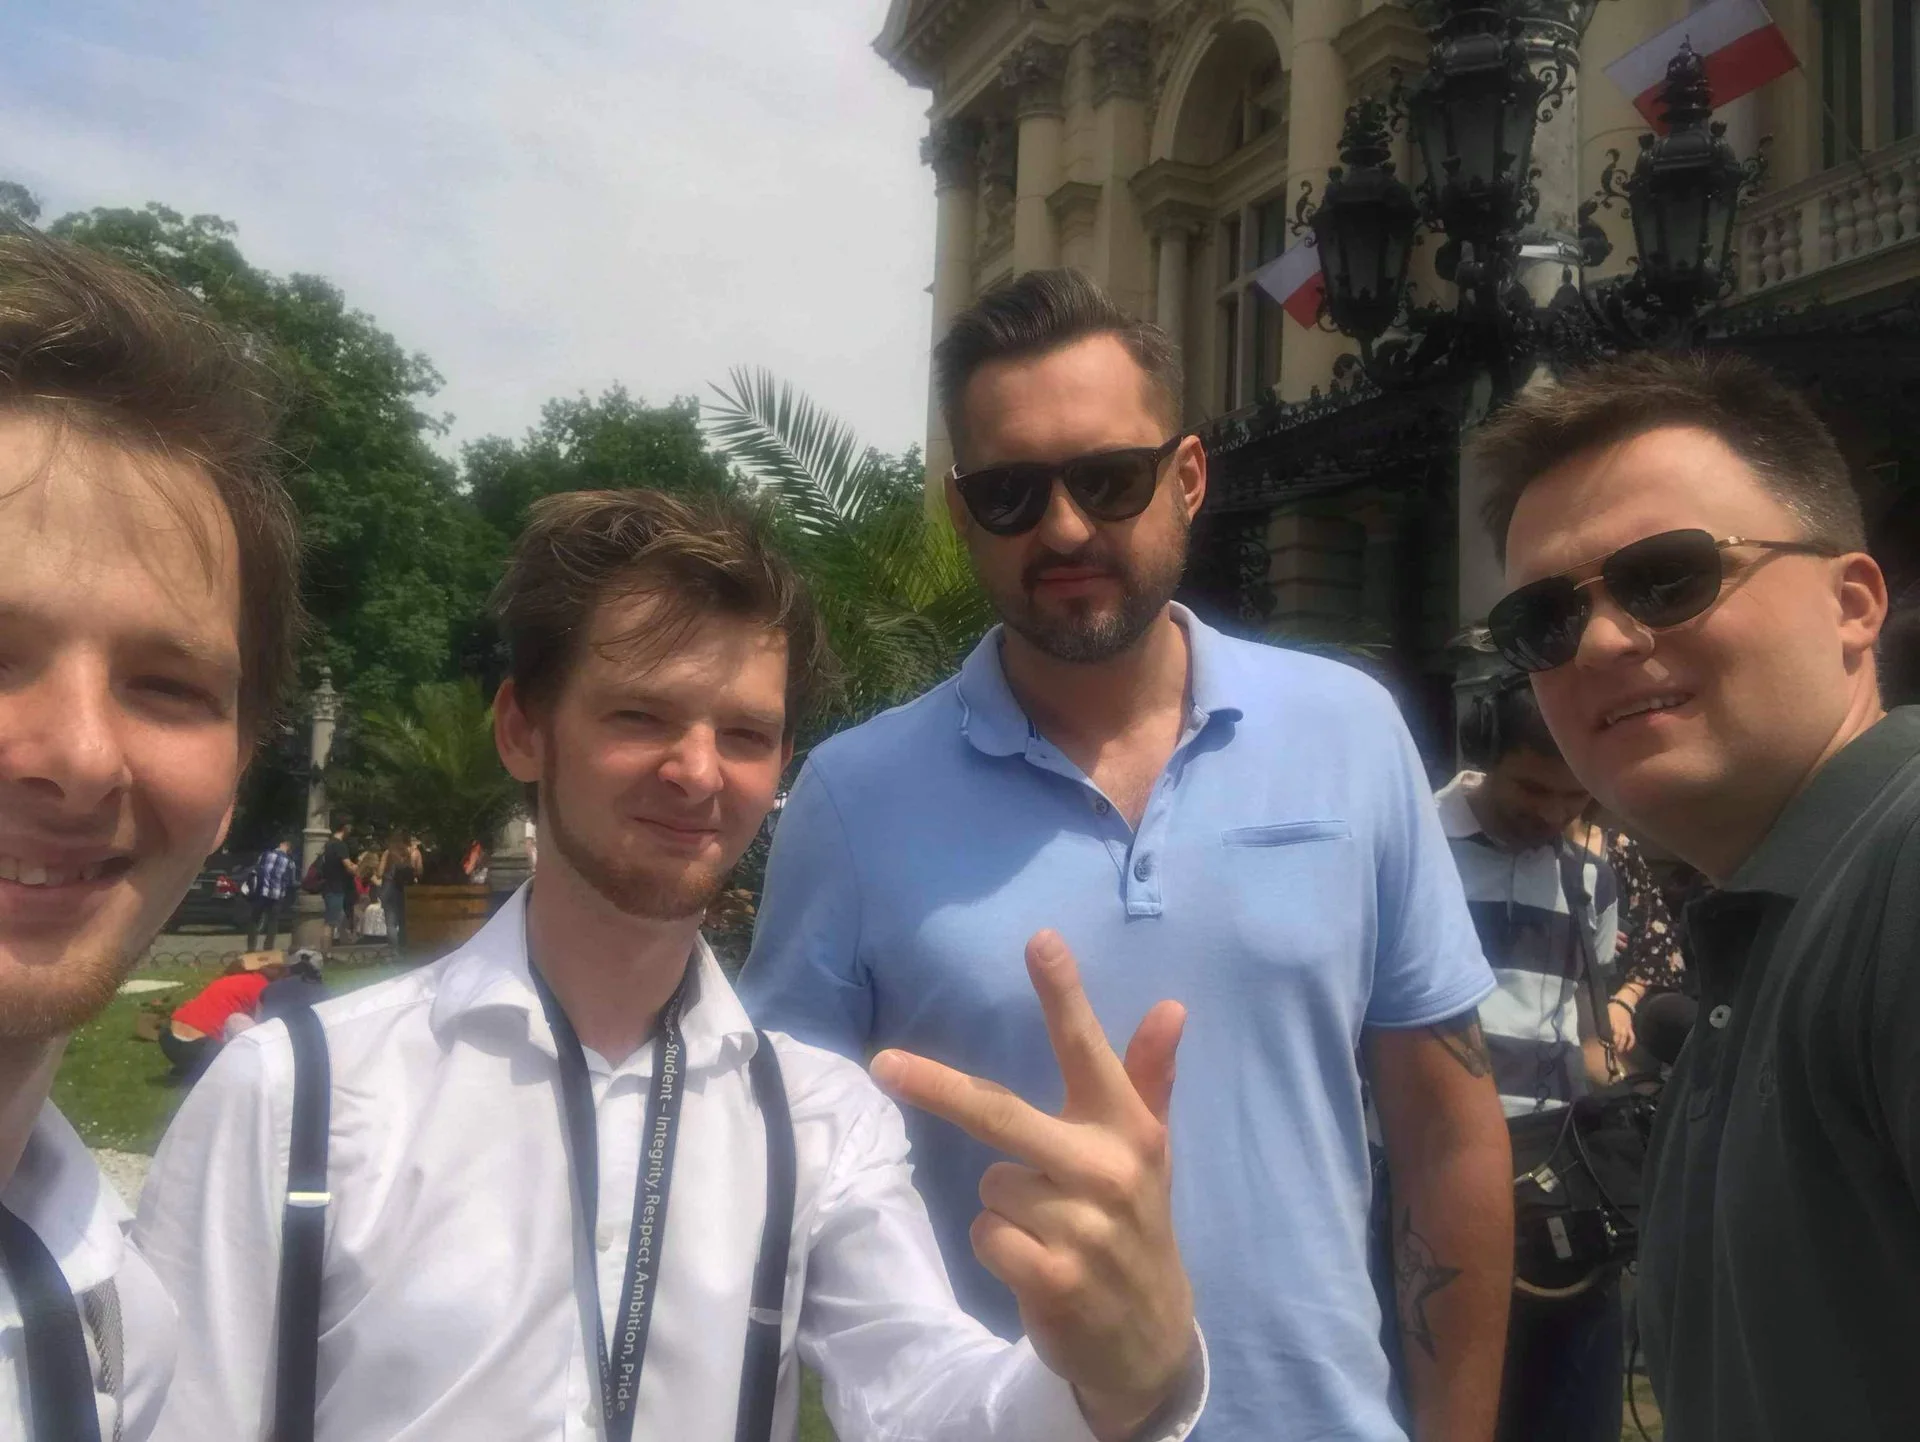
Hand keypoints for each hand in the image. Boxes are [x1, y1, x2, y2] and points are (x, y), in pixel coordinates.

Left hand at [870, 930, 1193, 1441]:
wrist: (1151, 1339)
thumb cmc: (1137, 1222)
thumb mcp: (1150, 1150)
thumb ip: (1150, 1075)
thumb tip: (1172, 1006)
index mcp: (1129, 1130)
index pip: (1090, 1051)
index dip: (1063, 995)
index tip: (1039, 939)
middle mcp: (1108, 1171)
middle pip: (1000, 1113)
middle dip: (937, 1087)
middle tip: (883, 1065)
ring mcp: (1082, 1227)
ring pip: (988, 1183)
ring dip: (1004, 1206)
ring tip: (1050, 1229)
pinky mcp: (1056, 1278)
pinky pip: (985, 1234)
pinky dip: (997, 1248)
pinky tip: (1036, 1263)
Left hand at [1607, 994, 1638, 1056]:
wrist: (1623, 1003)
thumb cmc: (1612, 1007)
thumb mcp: (1605, 1013)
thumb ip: (1603, 1022)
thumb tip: (1599, 1029)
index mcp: (1612, 1022)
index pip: (1609, 1032)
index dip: (1607, 1039)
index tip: (1604, 1045)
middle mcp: (1619, 1026)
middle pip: (1617, 1037)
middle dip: (1615, 1045)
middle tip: (1611, 1051)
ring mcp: (1626, 1027)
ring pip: (1624, 1038)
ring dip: (1621, 1045)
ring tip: (1618, 1051)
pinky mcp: (1630, 1028)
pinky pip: (1632, 1037)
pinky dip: (1631, 1043)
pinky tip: (1627, 1049)